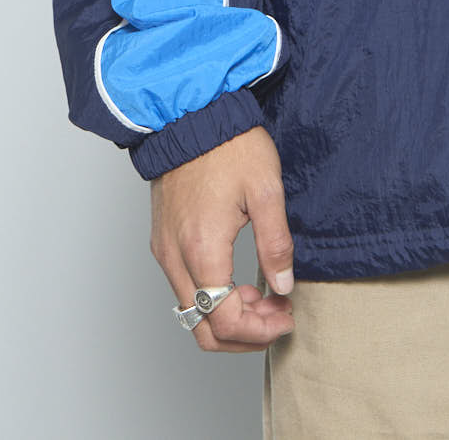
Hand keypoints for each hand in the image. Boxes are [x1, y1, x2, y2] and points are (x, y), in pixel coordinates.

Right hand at [150, 125, 295, 352]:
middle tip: (277, 315)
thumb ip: (276, 243)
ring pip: (191, 313)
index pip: (224, 321)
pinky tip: (239, 280)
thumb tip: (283, 286)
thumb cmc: (229, 146)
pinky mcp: (162, 241)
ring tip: (263, 297)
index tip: (286, 317)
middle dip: (244, 333)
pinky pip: (184, 289)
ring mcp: (164, 251)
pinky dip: (212, 298)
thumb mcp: (266, 189)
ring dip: (228, 316)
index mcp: (203, 249)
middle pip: (202, 329)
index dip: (259, 331)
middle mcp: (176, 258)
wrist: (192, 115)